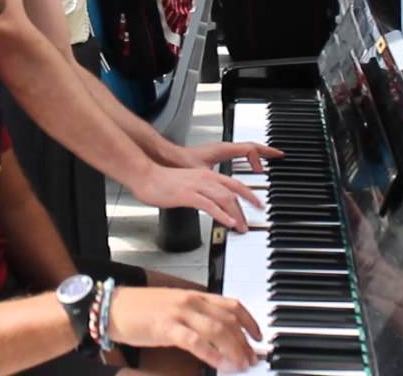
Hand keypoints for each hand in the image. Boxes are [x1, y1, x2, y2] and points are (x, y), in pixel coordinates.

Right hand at [107, 287, 261, 371]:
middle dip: (244, 341)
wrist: (113, 307)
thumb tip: (218, 332)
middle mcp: (190, 301)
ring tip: (241, 363)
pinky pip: (195, 341)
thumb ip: (197, 315)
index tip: (259, 337)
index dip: (250, 321)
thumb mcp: (175, 306)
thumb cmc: (142, 309)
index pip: (232, 305)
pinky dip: (211, 353)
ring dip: (233, 349)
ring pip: (216, 330)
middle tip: (252, 358)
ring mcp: (179, 313)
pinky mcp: (166, 327)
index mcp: (194, 295)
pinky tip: (219, 363)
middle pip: (228, 320)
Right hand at [125, 163, 262, 231]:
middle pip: (234, 191)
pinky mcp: (188, 195)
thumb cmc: (161, 181)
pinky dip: (222, 215)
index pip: (234, 183)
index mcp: (206, 174)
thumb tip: (209, 204)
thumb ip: (200, 192)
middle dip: (247, 207)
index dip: (249, 194)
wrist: (145, 175)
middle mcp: (205, 178)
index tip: (257, 204)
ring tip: (242, 227)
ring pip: (225, 198)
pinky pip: (210, 205)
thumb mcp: (187, 184)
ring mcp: (197, 186)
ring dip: (236, 214)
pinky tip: (228, 223)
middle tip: (252, 221)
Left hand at [169, 141, 284, 173]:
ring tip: (266, 161)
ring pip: (243, 149)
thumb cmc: (182, 162)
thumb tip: (227, 193)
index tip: (270, 163)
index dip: (263, 154)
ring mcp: (219, 151)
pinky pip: (236, 154)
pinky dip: (246, 158)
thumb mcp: (203, 174)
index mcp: (223, 150)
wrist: (168, 158)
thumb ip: (217, 183)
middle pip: (250, 146)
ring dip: (256, 154)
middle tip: (277, 155)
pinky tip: (246, 166)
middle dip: (265, 151)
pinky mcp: (214, 156)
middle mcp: (223, 148)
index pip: (250, 148)